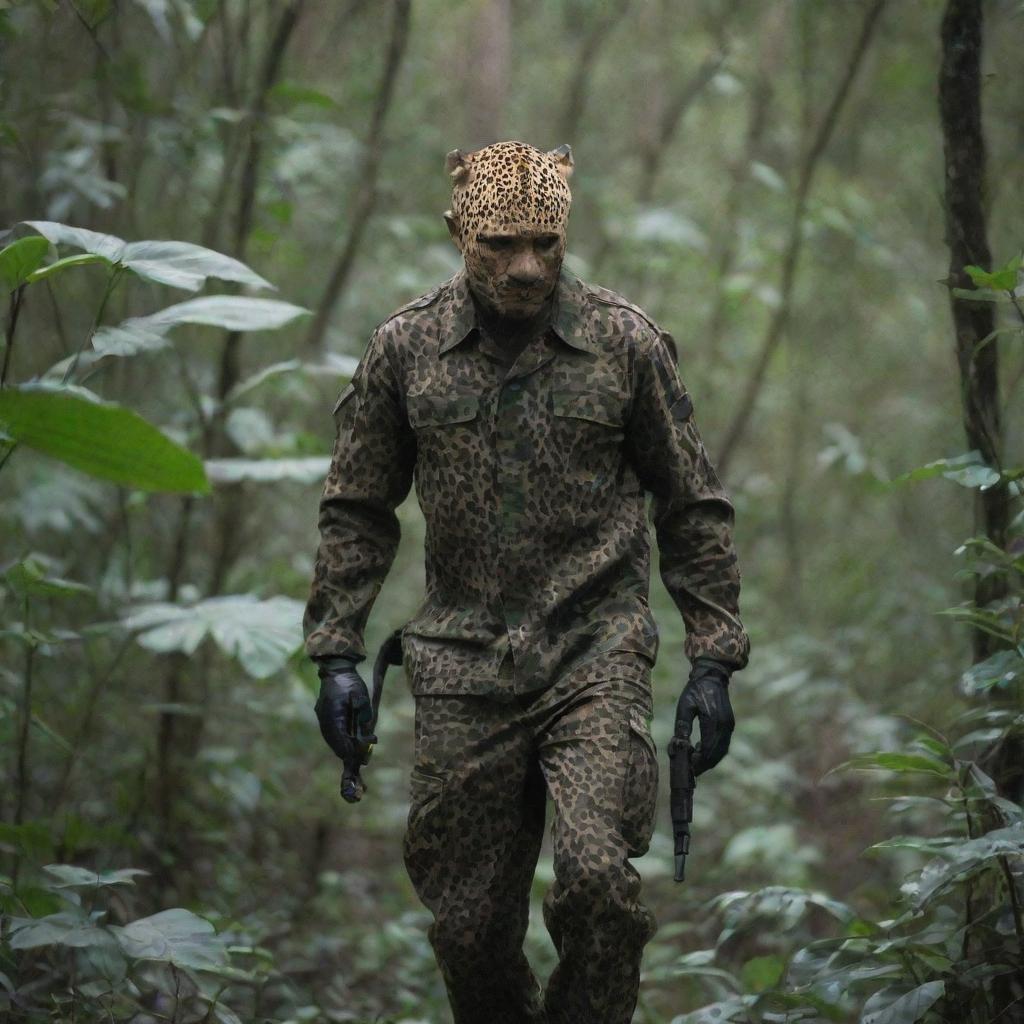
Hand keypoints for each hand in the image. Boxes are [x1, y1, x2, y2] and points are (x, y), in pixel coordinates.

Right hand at [313, 656, 376, 802]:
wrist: (335, 670)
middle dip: (347, 757)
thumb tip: (367, 732)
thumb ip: (363, 712)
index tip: (356, 763)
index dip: (348, 751)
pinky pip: (334, 736)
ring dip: (345, 752)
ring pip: (334, 742)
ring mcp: (325, 720)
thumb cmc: (350, 682)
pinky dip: (342, 745)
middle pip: (336, 744)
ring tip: (358, 765)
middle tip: (358, 773)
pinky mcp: (327, 720)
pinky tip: (352, 751)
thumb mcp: (360, 694)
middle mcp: (326, 720)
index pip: (339, 737)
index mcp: (332, 713)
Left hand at [674, 657, 735, 776]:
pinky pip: (724, 744)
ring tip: (695, 762)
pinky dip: (714, 751)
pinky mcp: (729, 724)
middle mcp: (725, 726)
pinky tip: (701, 749)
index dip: (698, 761)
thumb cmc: (695, 690)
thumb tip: (679, 745)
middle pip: (716, 754)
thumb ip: (683, 726)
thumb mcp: (685, 706)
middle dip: (704, 764)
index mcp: (713, 721)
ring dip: (709, 759)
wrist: (712, 676)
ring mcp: (729, 725)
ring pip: (722, 751)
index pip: (707, 749)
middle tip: (691, 770)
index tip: (688, 768)